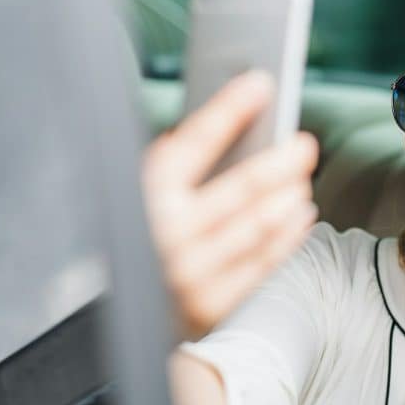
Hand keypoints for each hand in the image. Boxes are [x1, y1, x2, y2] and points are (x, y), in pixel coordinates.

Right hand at [142, 70, 318, 339]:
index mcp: (141, 196)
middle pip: (243, 186)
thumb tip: (233, 127)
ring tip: (302, 179)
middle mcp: (165, 234)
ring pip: (259, 225)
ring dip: (288, 197)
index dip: (230, 108)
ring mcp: (189, 273)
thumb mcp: (131, 196)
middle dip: (282, 160)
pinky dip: (287, 235)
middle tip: (303, 144)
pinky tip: (298, 215)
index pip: (194, 141)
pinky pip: (261, 263)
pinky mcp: (207, 305)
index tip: (260, 83)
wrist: (101, 321)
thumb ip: (172, 169)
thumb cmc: (126, 241)